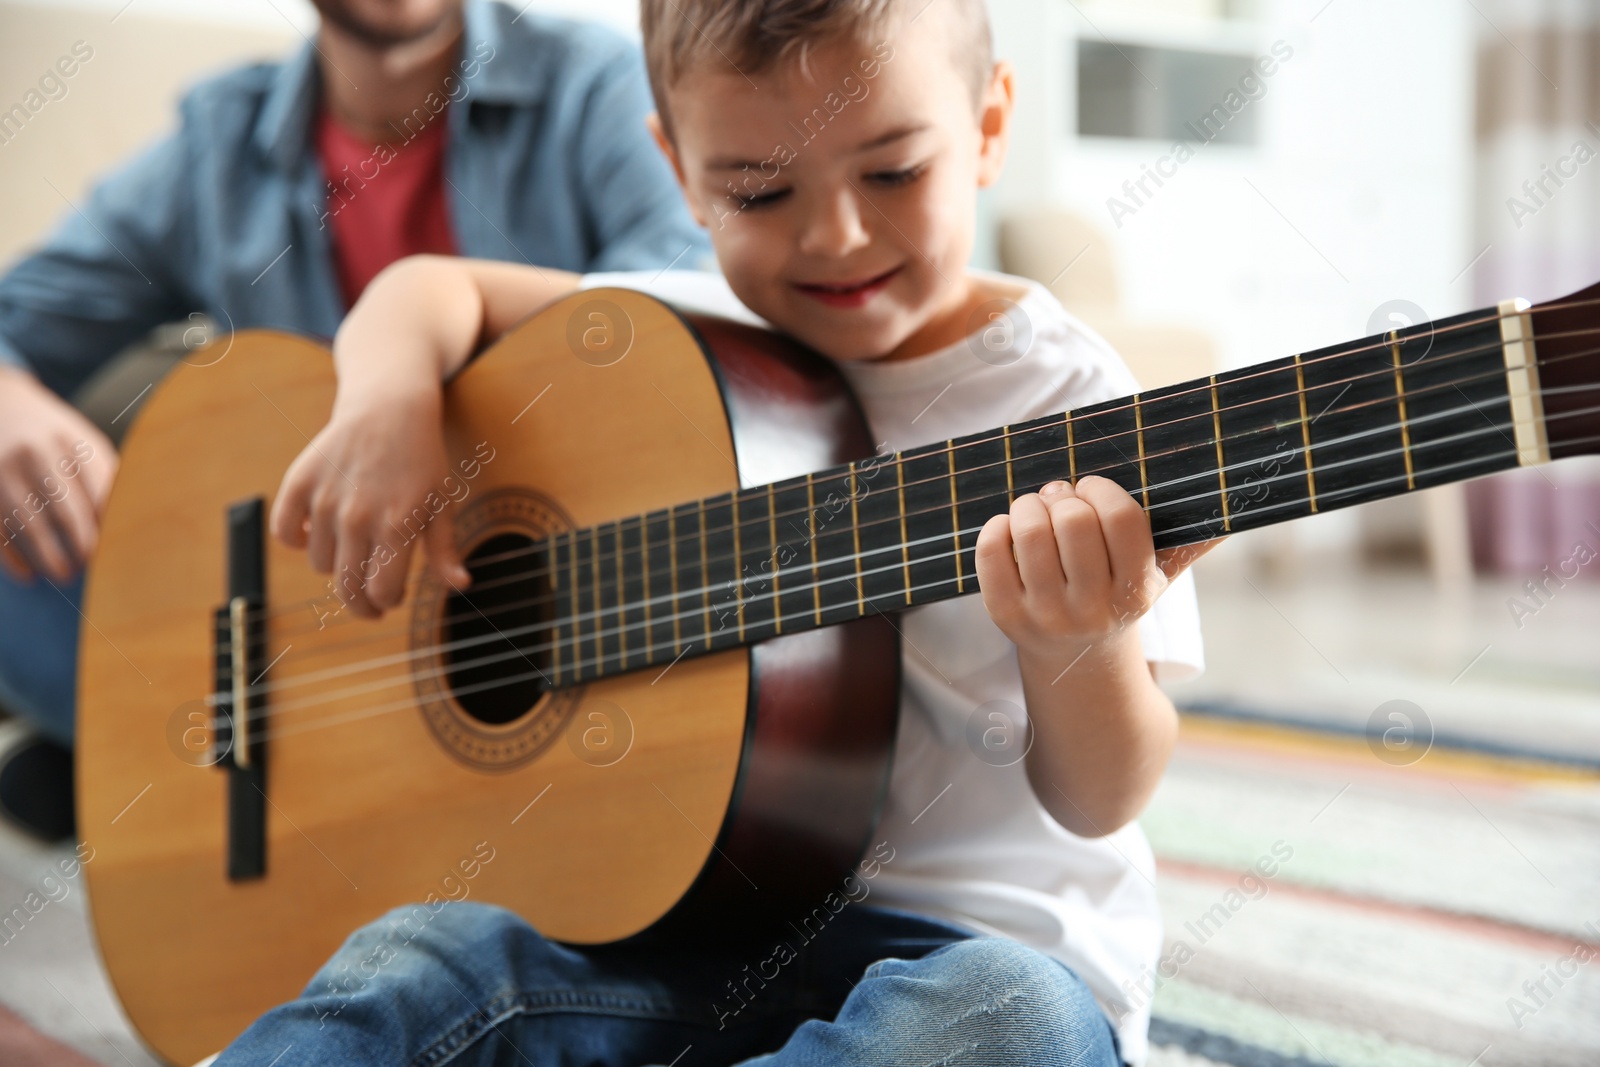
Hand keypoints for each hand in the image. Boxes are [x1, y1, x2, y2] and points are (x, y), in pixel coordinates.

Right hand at [0, 365, 117, 582]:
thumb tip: (132, 521)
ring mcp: (6, 469)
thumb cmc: (55, 434)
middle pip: (67, 510)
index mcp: (74, 442)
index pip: (100, 491)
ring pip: (31, 523)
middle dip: (84, 544)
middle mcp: (39, 453)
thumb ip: (106, 475)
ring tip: (65, 575)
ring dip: (50, 556)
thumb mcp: (84, 441)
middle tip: (95, 567)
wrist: (2, 402)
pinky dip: (12, 558)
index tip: (121, 550)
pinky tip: (27, 576)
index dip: (111, 524)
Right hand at [269, 388, 469, 619]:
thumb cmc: (421, 460)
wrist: (389, 408)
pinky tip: (317, 535)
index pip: (381, 592)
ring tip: (354, 549)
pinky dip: (297, 540)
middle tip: (369, 604)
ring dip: (336, 566)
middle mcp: (359, 516)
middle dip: (360, 605)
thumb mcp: (442, 503)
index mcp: (398, 526)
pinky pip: (285, 533)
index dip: (387, 602)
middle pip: (348, 587)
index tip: (392, 596)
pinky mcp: (299, 482)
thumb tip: (461, 584)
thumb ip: (445, 549)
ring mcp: (325, 500)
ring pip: (320, 563)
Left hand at [974, 476, 1216, 654]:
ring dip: (1028, 504)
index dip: (1102, 489)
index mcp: (1136, 591)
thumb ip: (1191, 544)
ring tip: (1036, 508)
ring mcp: (1047, 616)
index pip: (1123, 520)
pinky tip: (1008, 526)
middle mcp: (1092, 608)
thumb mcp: (1157, 577)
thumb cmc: (1118, 596)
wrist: (1077, 661)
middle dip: (1063, 495)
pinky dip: (995, 527)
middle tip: (1061, 497)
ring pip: (1029, 532)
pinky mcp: (1006, 617)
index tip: (1093, 487)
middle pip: (1073, 522)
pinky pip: (990, 555)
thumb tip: (1233, 515)